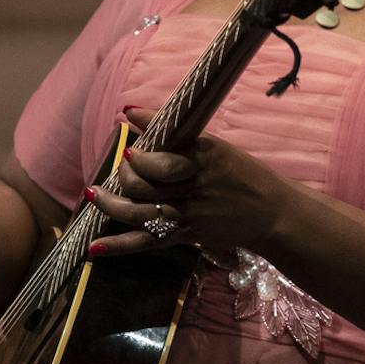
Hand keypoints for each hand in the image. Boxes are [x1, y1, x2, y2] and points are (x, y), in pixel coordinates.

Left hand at [84, 107, 295, 257]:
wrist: (271, 214)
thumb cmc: (243, 175)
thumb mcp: (217, 149)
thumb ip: (178, 138)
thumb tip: (134, 116)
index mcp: (204, 160)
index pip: (166, 157)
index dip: (142, 151)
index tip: (126, 130)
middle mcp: (193, 187)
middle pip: (146, 185)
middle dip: (125, 175)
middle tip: (122, 165)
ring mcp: (188, 214)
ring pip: (140, 212)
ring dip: (110, 204)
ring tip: (93, 194)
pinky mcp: (185, 235)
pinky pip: (147, 242)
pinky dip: (119, 246)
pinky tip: (94, 247)